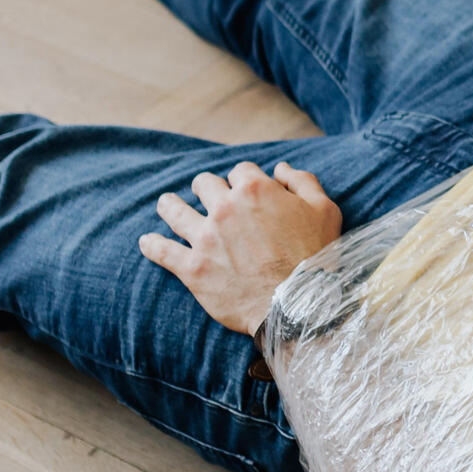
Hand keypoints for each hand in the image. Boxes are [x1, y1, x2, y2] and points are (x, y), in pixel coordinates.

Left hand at [140, 162, 342, 336]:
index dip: (244, 178)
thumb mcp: (325, 210)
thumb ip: (303, 181)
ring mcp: (205, 238)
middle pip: (203, 183)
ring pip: (173, 210)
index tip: (245, 189)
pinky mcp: (191, 267)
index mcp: (256, 190)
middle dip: (207, 187)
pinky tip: (147, 241)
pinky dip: (151, 245)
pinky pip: (161, 250)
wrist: (298, 304)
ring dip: (170, 205)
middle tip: (208, 197)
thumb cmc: (315, 256)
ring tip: (167, 205)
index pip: (240, 170)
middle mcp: (225, 208)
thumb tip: (281, 168)